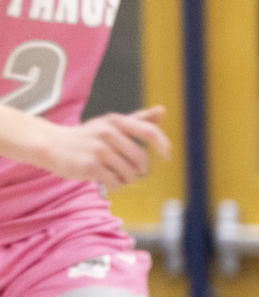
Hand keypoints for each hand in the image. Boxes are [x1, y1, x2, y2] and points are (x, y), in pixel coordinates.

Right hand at [41, 106, 171, 187]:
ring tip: (117, 174)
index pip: (149, 132)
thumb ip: (138, 119)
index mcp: (116, 121)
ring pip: (130, 173)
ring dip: (127, 179)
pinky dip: (116, 186)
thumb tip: (162, 110)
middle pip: (141, 159)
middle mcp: (108, 133)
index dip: (163, 145)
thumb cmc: (87, 136)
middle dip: (139, 169)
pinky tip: (108, 180)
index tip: (167, 157)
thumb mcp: (111, 123)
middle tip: (130, 169)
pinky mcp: (90, 167)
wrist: (53, 145)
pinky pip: (116, 183)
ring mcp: (99, 150)